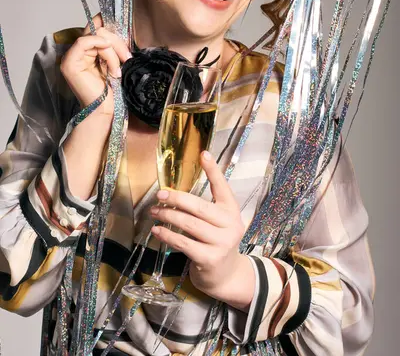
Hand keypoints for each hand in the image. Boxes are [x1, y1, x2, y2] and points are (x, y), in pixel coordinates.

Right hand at [60, 14, 131, 116]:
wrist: (104, 108)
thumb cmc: (110, 87)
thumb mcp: (113, 60)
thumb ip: (111, 44)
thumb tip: (118, 24)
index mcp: (87, 49)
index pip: (95, 26)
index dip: (107, 22)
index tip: (124, 30)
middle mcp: (76, 51)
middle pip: (97, 29)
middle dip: (116, 41)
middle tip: (127, 57)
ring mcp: (70, 56)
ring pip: (96, 36)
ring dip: (112, 51)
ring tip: (117, 69)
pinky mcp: (69, 63)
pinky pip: (84, 42)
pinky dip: (102, 48)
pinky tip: (111, 62)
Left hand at [149, 151, 248, 301]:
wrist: (226, 275)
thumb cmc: (216, 241)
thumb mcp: (218, 221)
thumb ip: (205, 206)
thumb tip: (174, 192)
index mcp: (232, 210)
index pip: (222, 187)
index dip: (213, 170)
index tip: (203, 153)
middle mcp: (230, 224)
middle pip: (198, 207)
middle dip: (176, 198)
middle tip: (159, 194)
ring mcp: (221, 242)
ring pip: (189, 224)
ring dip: (168, 216)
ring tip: (154, 212)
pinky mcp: (209, 258)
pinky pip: (183, 243)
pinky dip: (167, 235)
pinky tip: (157, 231)